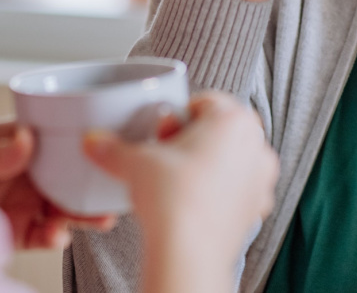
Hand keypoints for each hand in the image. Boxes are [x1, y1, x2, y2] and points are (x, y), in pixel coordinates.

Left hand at [0, 122, 115, 249]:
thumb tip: (25, 139)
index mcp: (14, 144)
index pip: (53, 138)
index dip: (77, 142)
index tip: (99, 146)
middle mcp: (25, 173)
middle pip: (66, 175)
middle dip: (90, 182)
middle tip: (110, 188)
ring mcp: (24, 202)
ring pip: (63, 207)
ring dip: (83, 213)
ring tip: (101, 219)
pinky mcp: (18, 230)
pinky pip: (45, 234)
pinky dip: (56, 237)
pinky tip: (58, 235)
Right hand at [84, 92, 276, 292]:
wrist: (188, 254)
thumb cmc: (174, 200)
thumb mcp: (135, 162)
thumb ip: (113, 147)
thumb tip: (95, 142)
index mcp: (234, 119)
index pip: (204, 102)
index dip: (176, 117)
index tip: (160, 134)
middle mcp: (256, 146)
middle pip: (220, 129)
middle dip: (193, 139)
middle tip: (166, 156)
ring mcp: (261, 180)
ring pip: (232, 159)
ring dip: (207, 164)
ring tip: (177, 181)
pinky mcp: (256, 209)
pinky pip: (237, 189)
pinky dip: (218, 192)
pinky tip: (191, 202)